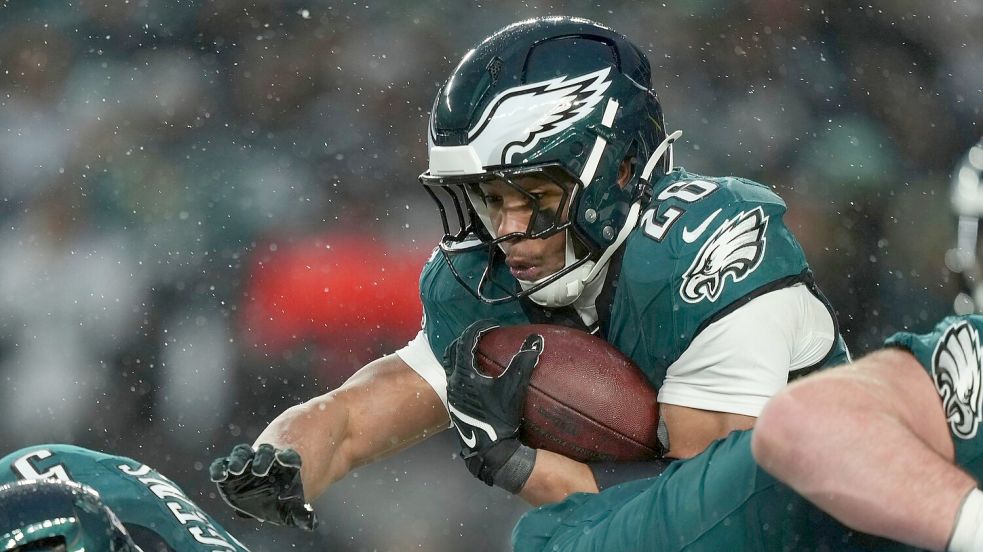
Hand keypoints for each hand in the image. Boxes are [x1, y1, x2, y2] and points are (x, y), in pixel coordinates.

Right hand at [209, 443, 317, 529]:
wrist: (266, 495)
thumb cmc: (281, 499)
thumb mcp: (291, 508)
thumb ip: (300, 514)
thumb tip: (312, 523)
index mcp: (283, 465)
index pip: (287, 457)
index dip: (288, 458)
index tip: (287, 460)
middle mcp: (264, 460)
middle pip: (264, 452)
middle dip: (263, 459)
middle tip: (260, 470)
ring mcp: (246, 462)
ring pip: (243, 454)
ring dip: (239, 460)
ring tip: (236, 469)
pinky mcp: (229, 469)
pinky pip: (223, 464)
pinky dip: (219, 468)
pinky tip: (218, 476)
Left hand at [443, 320, 542, 491]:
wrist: (491, 451)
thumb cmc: (500, 419)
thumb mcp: (514, 388)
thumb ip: (524, 362)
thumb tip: (536, 340)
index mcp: (463, 374)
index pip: (465, 342)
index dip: (478, 329)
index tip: (491, 325)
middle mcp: (452, 382)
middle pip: (452, 351)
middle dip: (466, 339)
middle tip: (482, 335)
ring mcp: (451, 395)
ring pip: (450, 366)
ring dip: (462, 355)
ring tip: (478, 352)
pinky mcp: (455, 406)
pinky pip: (454, 379)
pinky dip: (462, 370)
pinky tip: (476, 376)